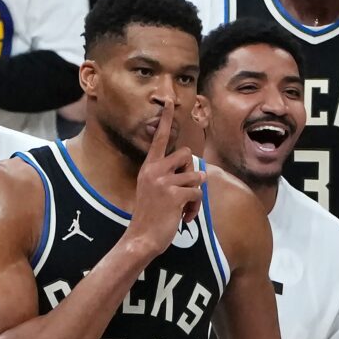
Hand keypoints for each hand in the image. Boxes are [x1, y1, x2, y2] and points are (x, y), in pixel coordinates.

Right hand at [124, 100, 203, 257]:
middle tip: (185, 189)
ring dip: (195, 193)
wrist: (141, 238)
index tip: (170, 100)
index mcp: (148, 167)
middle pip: (187, 154)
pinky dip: (195, 207)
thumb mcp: (152, 190)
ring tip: (184, 207)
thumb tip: (197, 171)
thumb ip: (168, 177)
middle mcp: (154, 170)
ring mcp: (164, 182)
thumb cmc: (149, 215)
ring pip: (196, 175)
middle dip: (192, 171)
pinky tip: (184, 217)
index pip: (159, 138)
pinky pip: (197, 193)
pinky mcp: (174, 195)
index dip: (166, 119)